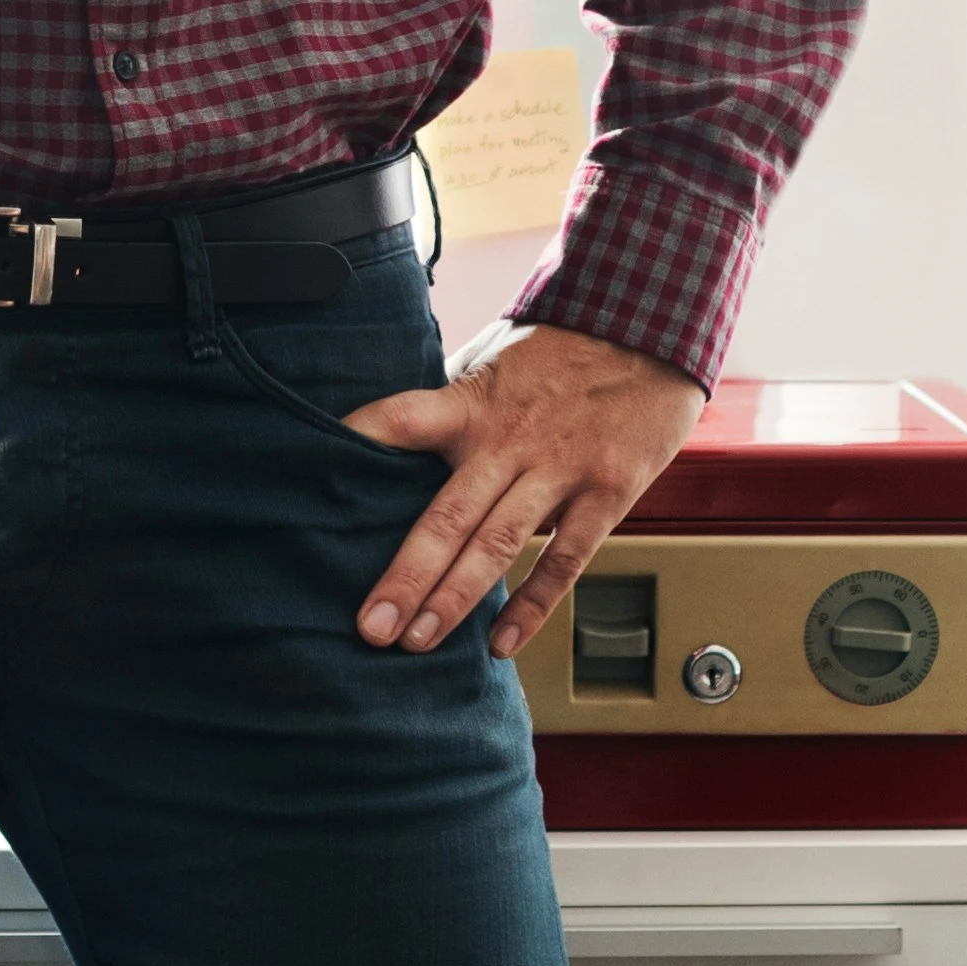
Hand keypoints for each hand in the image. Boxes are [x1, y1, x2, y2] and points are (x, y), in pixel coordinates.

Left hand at [337, 320, 708, 651]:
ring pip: (498, 544)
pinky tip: (501, 642)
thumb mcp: (495, 359)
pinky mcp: (607, 491)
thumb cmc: (565, 346)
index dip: (358, 443)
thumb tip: (399, 441)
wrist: (652, 323)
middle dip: (405, 576)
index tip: (314, 476)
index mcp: (474, 402)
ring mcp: (560, 468)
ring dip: (455, 599)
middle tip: (371, 626)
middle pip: (447, 515)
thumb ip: (454, 404)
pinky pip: (566, 559)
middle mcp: (511, 439)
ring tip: (418, 641)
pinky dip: (532, 604)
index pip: (401, 419)